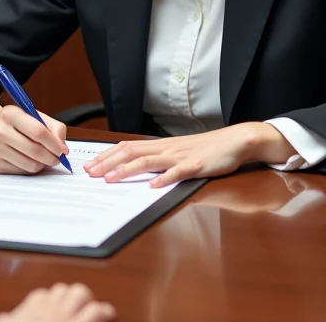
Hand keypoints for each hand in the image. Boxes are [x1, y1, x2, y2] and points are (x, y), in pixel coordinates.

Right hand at [0, 101, 68, 174]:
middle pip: (35, 151)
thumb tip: (62, 147)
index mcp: (11, 114)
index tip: (62, 150)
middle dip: (51, 157)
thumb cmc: (16, 122)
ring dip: (42, 164)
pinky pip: (21, 172)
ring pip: (30, 165)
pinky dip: (30, 168)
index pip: (38, 131)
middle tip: (57, 158)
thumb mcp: (34, 116)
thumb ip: (54, 127)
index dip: (54, 143)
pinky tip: (28, 159)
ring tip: (43, 158)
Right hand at [0, 282, 115, 321]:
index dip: (50, 300)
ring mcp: (66, 315)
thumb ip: (5, 320)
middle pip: (63, 289)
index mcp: (32, 306)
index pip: (43, 294)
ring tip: (92, 306)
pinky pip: (95, 310)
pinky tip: (108, 313)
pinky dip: (103, 310)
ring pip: (80, 292)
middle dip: (70, 296)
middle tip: (76, 305)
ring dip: (86, 299)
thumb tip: (2, 317)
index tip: (53, 306)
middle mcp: (50, 306)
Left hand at [84, 122, 289, 186]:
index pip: (127, 148)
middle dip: (108, 163)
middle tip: (90, 173)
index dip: (107, 156)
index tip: (90, 165)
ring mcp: (181, 156)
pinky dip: (164, 178)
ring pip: (149, 161)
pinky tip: (153, 186)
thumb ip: (160, 159)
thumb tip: (138, 169)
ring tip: (110, 179)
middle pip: (131, 153)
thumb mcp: (179, 152)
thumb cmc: (207, 149)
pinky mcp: (197, 166)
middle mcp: (167, 148)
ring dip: (127, 170)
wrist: (235, 140)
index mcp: (161, 146)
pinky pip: (178, 172)